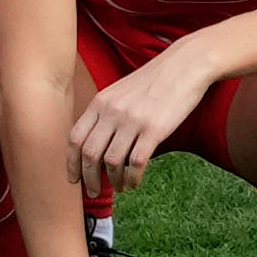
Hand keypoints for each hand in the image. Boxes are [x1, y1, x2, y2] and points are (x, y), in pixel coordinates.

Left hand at [68, 51, 214, 197]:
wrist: (186, 65)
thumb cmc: (155, 80)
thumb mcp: (121, 90)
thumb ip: (106, 112)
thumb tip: (97, 143)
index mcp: (101, 101)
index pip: (75, 138)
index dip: (71, 163)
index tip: (74, 179)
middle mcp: (112, 111)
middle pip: (89, 154)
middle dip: (89, 179)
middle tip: (93, 192)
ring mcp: (132, 120)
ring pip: (111, 162)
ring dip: (113, 181)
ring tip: (119, 187)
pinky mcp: (154, 129)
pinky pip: (136, 163)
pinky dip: (132, 178)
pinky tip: (134, 183)